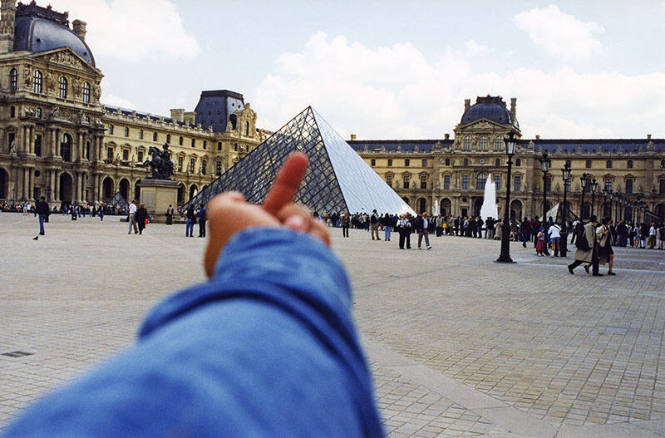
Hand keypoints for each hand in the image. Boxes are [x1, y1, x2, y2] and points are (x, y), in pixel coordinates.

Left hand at [203, 152, 330, 276]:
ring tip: (296, 239)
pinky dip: (317, 240)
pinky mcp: (314, 270)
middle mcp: (268, 254)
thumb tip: (238, 198)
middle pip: (291, 214)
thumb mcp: (223, 213)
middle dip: (296, 213)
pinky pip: (321, 241)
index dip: (284, 183)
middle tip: (290, 225)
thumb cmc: (247, 246)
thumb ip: (225, 202)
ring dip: (304, 225)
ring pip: (308, 226)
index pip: (261, 209)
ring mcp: (292, 263)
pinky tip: (311, 250)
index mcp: (242, 247)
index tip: (301, 157)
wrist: (275, 279)